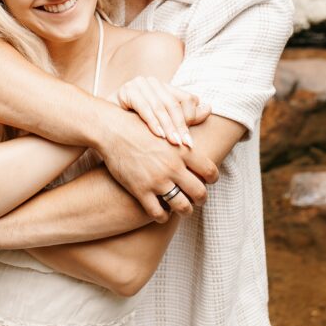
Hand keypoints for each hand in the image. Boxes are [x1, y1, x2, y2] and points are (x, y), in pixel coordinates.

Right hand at [96, 106, 218, 221]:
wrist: (113, 131)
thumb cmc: (140, 126)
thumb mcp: (167, 124)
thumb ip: (188, 126)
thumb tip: (209, 109)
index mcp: (182, 150)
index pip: (210, 171)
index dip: (212, 179)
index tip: (208, 181)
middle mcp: (173, 167)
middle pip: (200, 193)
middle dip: (201, 199)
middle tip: (196, 199)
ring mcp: (157, 180)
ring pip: (182, 207)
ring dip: (185, 210)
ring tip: (182, 209)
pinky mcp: (140, 191)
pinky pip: (158, 213)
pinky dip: (163, 216)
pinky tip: (162, 213)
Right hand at [115, 79, 210, 145]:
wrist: (100, 126)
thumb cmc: (132, 128)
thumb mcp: (160, 124)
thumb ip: (183, 117)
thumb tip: (208, 108)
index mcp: (163, 87)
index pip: (186, 99)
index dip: (191, 119)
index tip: (190, 142)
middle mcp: (151, 82)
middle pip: (174, 103)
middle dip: (180, 126)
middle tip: (186, 145)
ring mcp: (138, 84)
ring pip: (160, 105)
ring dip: (168, 126)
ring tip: (174, 143)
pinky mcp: (126, 91)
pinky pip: (143, 106)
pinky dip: (152, 122)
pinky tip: (158, 136)